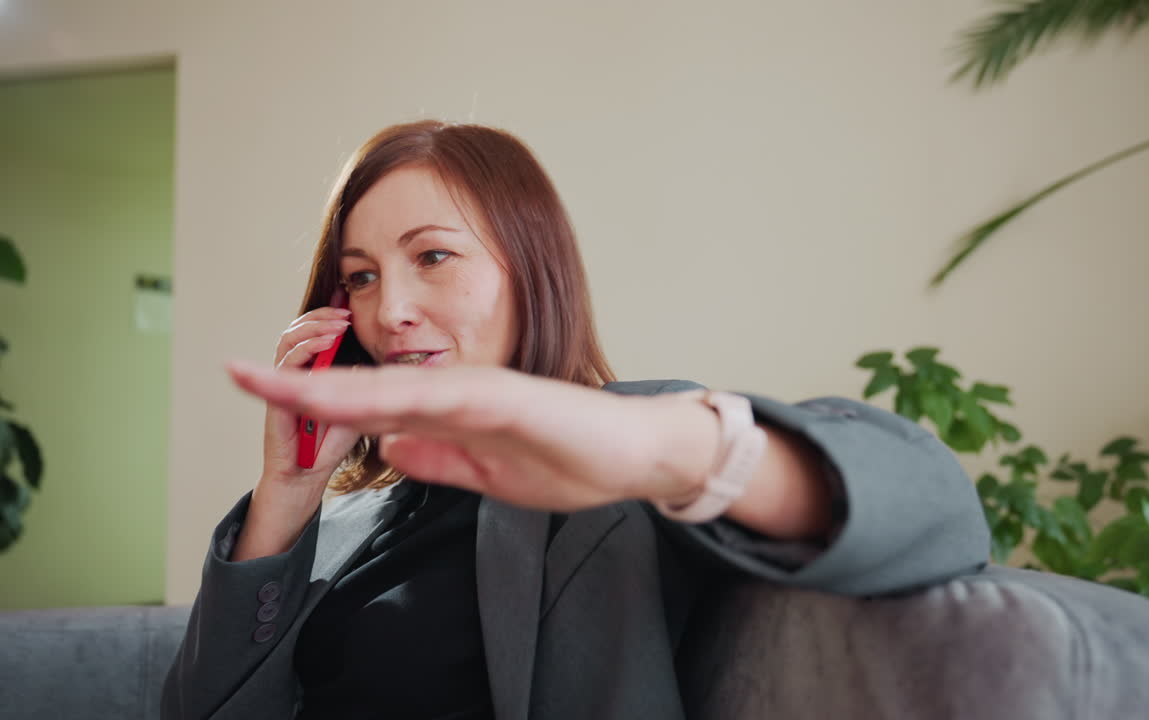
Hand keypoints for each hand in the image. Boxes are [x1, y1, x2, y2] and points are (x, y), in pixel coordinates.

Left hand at [227, 363, 716, 511]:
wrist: (636, 455)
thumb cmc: (572, 461)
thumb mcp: (487, 476)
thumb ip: (439, 458)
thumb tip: (388, 448)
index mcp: (450, 412)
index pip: (370, 406)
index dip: (314, 400)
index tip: (263, 394)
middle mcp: (457, 392)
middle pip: (366, 389)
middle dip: (301, 382)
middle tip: (237, 374)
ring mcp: (482, 390)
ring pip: (394, 387)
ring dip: (334, 387)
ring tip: (275, 384)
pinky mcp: (509, 396)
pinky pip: (444, 397)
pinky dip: (399, 395)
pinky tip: (360, 400)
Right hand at [261, 306, 362, 482]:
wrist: (304, 476)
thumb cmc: (331, 443)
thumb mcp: (356, 405)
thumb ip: (363, 379)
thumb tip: (386, 355)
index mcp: (311, 369)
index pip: (317, 331)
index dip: (328, 312)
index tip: (347, 295)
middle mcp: (294, 372)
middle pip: (301, 328)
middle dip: (322, 313)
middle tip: (345, 306)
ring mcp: (283, 384)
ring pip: (290, 339)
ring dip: (314, 326)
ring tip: (340, 322)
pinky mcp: (277, 399)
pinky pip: (287, 365)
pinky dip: (306, 349)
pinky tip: (327, 343)